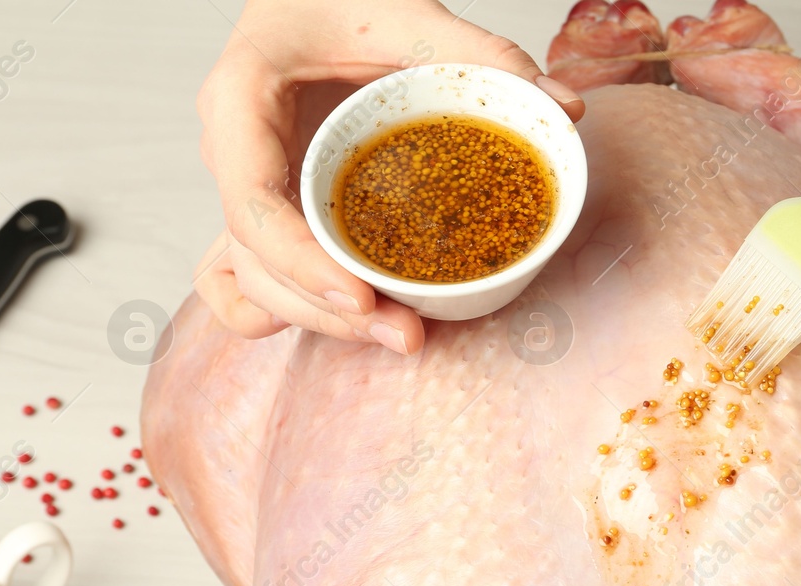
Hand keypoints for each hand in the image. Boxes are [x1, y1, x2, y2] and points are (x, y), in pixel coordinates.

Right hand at [193, 0, 584, 352]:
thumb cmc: (345, 1)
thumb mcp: (412, 13)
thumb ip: (486, 57)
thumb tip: (567, 109)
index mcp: (242, 98)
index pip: (251, 201)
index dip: (301, 262)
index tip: (364, 299)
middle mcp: (233, 150)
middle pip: (255, 258)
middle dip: (327, 310)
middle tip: (408, 336)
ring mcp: (249, 184)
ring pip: (253, 279)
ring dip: (319, 322)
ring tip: (402, 337)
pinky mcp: (272, 207)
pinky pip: (241, 275)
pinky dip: (277, 310)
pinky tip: (338, 325)